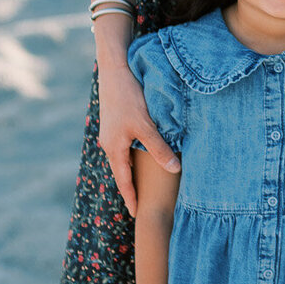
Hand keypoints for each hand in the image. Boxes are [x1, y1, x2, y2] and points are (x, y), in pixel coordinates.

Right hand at [97, 56, 178, 217]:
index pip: (124, 181)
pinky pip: (124, 145)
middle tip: (141, 204)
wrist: (114, 68)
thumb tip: (175, 169)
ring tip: (143, 183)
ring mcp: (110, 132)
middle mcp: (109, 143)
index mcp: (114, 148)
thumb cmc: (129, 96)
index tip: (137, 215)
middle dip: (131, 187)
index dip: (132, 198)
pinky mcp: (115, 121)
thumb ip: (159, 148)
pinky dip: (133, 154)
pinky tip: (142, 153)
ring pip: (123, 157)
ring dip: (132, 170)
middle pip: (121, 171)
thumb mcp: (146, 124)